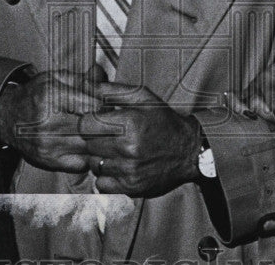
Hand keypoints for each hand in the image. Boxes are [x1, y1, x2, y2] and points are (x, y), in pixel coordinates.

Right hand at [0, 69, 103, 172]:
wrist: (9, 117)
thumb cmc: (36, 95)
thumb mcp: (56, 78)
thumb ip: (83, 79)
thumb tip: (105, 79)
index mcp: (52, 96)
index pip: (94, 107)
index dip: (105, 107)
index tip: (106, 107)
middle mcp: (49, 123)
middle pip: (94, 129)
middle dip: (106, 126)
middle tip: (109, 123)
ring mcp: (49, 145)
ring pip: (90, 148)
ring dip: (100, 142)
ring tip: (99, 134)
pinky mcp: (49, 161)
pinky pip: (81, 163)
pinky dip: (88, 156)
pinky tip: (85, 146)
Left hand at [78, 84, 201, 196]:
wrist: (189, 151)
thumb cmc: (163, 121)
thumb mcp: (144, 98)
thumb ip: (115, 91)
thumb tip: (90, 87)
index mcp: (129, 123)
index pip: (85, 125)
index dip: (86, 122)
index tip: (94, 122)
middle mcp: (128, 148)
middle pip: (88, 145)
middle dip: (92, 139)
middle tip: (106, 136)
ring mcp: (129, 170)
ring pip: (94, 164)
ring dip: (99, 158)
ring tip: (115, 150)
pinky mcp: (131, 187)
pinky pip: (101, 183)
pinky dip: (105, 176)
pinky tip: (118, 166)